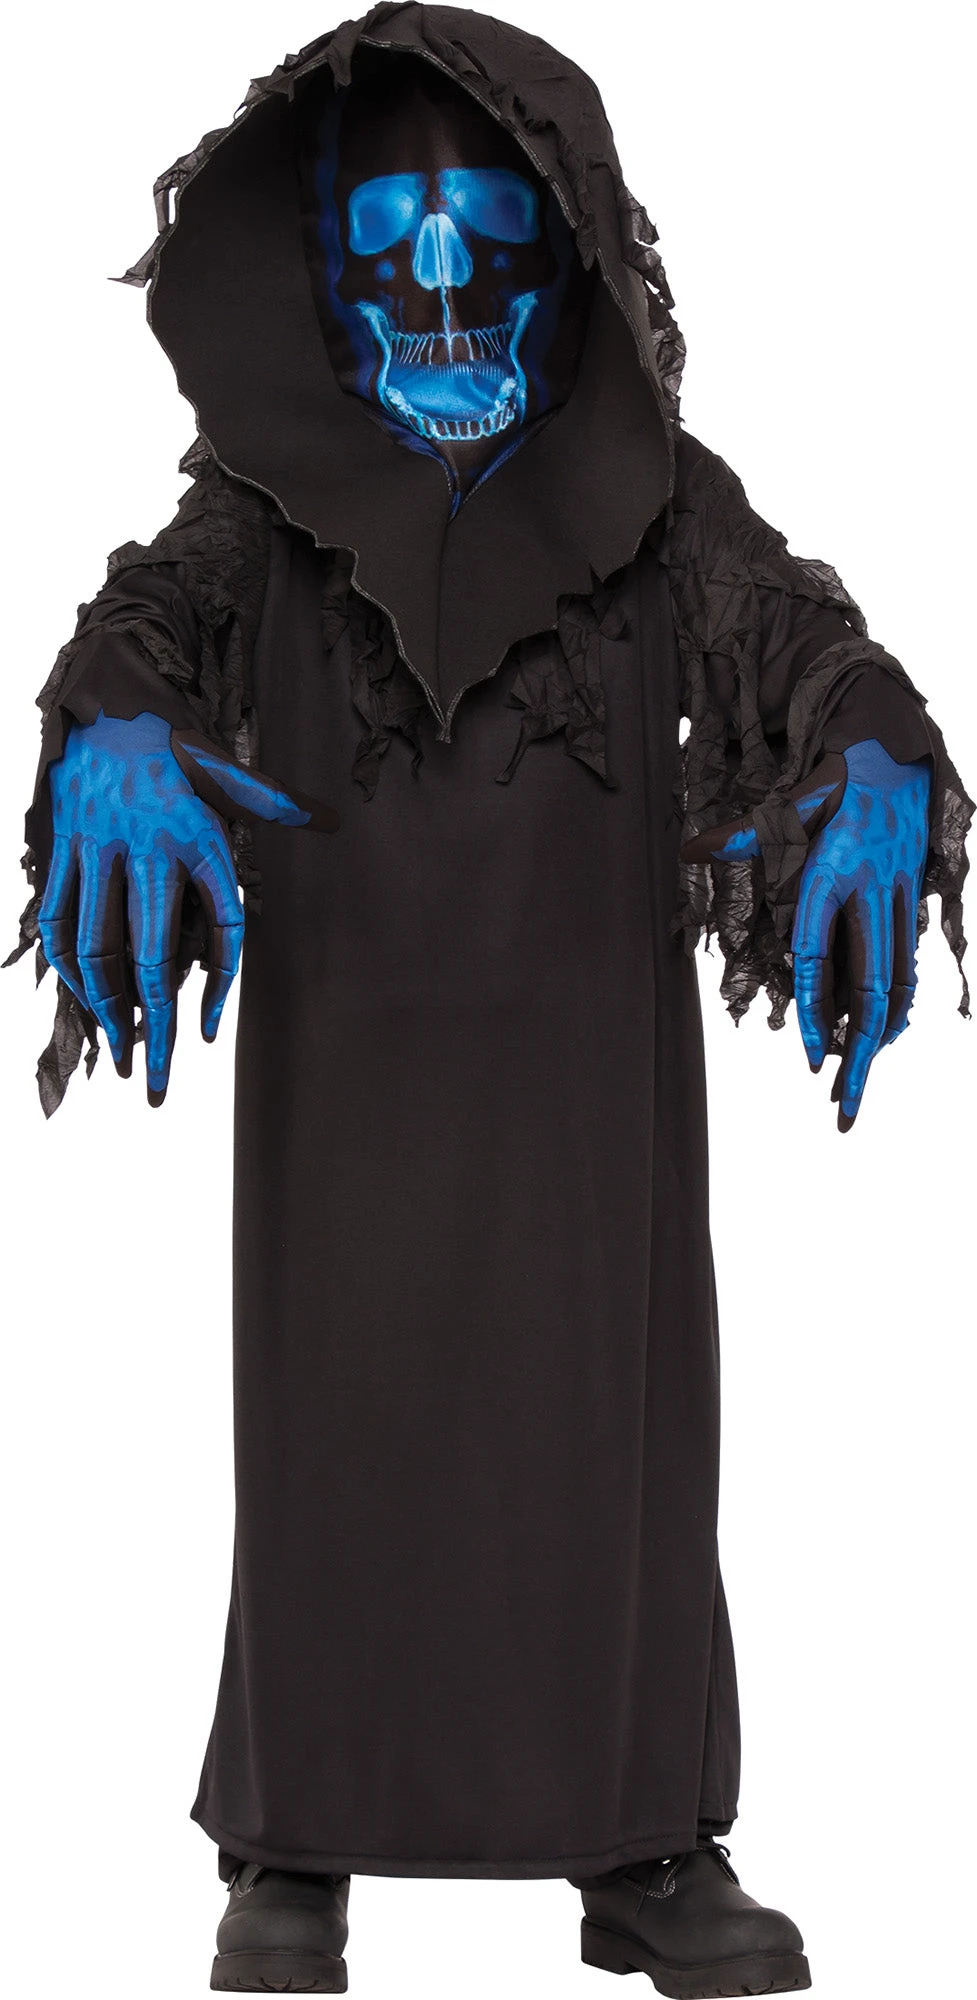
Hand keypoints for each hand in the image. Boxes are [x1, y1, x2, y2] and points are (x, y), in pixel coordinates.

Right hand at [38, 710, 336, 1103]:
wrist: (110, 697)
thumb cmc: (176, 743)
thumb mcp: (230, 771)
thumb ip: (276, 802)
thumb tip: (331, 818)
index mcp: (195, 837)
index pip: (219, 928)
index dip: (216, 987)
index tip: (205, 1035)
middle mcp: (145, 849)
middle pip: (147, 957)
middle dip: (152, 1026)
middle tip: (156, 1079)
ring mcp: (98, 851)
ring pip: (95, 946)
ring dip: (104, 1006)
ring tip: (119, 1049)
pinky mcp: (64, 848)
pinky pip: (59, 919)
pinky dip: (68, 964)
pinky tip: (83, 994)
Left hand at [683, 739, 930, 1128]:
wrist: (898, 756)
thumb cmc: (835, 783)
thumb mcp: (789, 805)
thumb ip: (742, 836)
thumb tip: (690, 850)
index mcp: (832, 872)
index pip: (818, 955)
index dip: (816, 1010)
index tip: (810, 1059)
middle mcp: (869, 891)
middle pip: (869, 989)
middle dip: (859, 1055)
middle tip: (842, 1106)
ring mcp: (896, 899)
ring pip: (896, 983)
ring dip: (880, 1039)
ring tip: (858, 1084)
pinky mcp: (912, 902)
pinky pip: (907, 965)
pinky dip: (898, 1005)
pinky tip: (883, 1037)